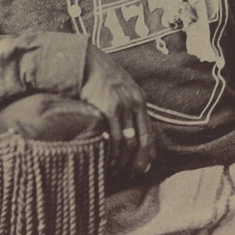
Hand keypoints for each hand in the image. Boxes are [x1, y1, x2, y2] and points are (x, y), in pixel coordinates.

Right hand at [80, 43, 154, 174]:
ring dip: (122, 159)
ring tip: (114, 169)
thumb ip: (127, 106)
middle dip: (137, 161)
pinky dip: (111, 151)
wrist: (86, 60)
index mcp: (139, 100)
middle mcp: (134, 103)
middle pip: (141, 141)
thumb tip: (128, 128)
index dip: (147, 154)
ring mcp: (122, 106)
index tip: (142, 168)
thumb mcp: (120, 88)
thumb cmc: (99, 76)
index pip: (149, 134)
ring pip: (127, 142)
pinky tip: (105, 158)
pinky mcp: (108, 108)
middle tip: (129, 174)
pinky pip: (113, 136)